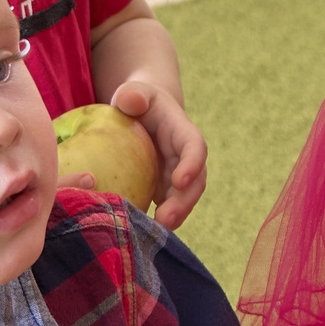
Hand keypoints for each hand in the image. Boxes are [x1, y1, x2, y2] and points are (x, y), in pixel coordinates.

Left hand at [111, 80, 206, 226]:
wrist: (140, 115)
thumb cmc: (136, 101)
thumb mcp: (134, 92)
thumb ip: (133, 94)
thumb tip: (130, 100)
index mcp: (182, 132)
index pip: (195, 147)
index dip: (192, 164)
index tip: (180, 180)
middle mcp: (184, 158)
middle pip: (195, 181)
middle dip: (184, 202)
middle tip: (166, 219)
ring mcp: (176, 176)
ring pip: (183, 199)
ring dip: (175, 217)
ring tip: (156, 232)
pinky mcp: (163, 190)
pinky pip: (166, 208)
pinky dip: (157, 222)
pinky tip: (140, 233)